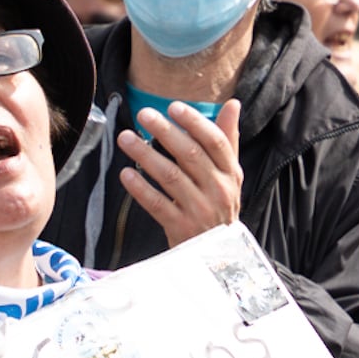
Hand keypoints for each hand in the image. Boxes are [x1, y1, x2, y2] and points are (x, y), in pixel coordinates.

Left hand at [118, 100, 242, 245]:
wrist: (219, 253)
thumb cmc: (221, 206)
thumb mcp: (230, 175)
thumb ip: (228, 139)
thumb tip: (233, 104)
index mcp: (231, 173)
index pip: (216, 142)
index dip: (195, 122)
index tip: (174, 107)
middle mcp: (218, 190)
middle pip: (190, 155)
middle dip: (165, 132)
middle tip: (144, 114)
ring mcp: (200, 209)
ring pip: (170, 176)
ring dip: (146, 155)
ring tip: (126, 138)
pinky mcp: (181, 227)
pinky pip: (158, 204)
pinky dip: (140, 189)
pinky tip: (125, 174)